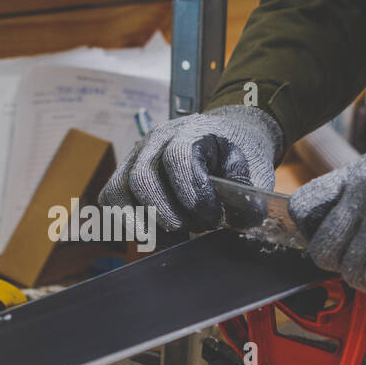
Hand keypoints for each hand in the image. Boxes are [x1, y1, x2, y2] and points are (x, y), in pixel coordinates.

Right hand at [100, 106, 282, 231]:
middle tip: (195, 226)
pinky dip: (129, 223)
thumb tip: (238, 224)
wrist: (224, 134)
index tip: (213, 217)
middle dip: (168, 215)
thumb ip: (249, 198)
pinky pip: (110, 201)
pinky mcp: (124, 173)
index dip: (193, 195)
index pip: (177, 158)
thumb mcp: (255, 169)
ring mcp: (135, 156)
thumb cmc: (238, 154)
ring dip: (145, 223)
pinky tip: (158, 231)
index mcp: (191, 131)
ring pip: (117, 193)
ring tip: (175, 233)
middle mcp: (156, 140)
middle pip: (141, 179)